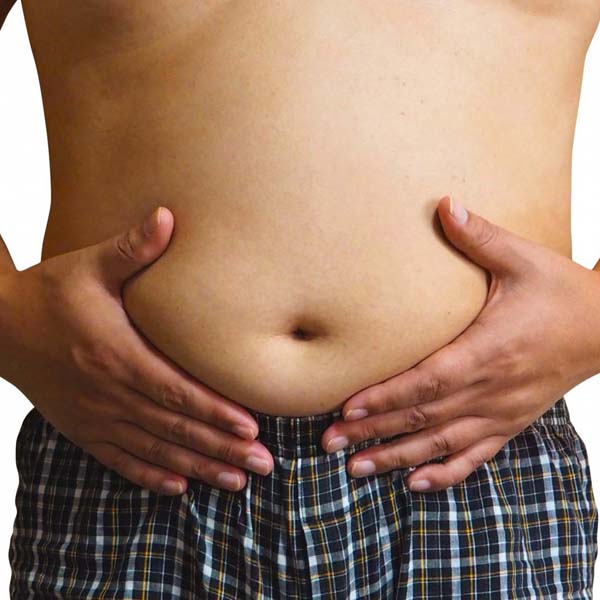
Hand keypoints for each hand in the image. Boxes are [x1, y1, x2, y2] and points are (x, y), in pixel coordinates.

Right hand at [1, 207, 272, 494]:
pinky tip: (179, 487)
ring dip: (198, 467)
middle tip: (263, 465)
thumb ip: (133, 248)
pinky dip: (151, 475)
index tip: (251, 427)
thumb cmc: (51, 293)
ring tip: (236, 482)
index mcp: (117, 354)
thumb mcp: (89, 265)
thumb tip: (168, 215)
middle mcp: (110, 393)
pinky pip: (120, 460)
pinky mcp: (82, 429)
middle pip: (175, 428)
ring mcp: (95, 416)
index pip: (176, 390)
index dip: (214, 411)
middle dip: (222, 448)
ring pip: (155, 450)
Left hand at [321, 196, 599, 492]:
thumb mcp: (524, 258)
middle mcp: (491, 389)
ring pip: (441, 443)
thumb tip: (445, 203)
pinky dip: (445, 473)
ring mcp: (501, 412)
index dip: (387, 397)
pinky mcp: (510, 423)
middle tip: (329, 443)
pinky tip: (416, 484)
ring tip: (356, 469)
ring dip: (397, 458)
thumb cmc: (561, 291)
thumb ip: (480, 236)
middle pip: (423, 417)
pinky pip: (475, 456)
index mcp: (488, 350)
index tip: (347, 407)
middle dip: (374, 432)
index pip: (427, 380)